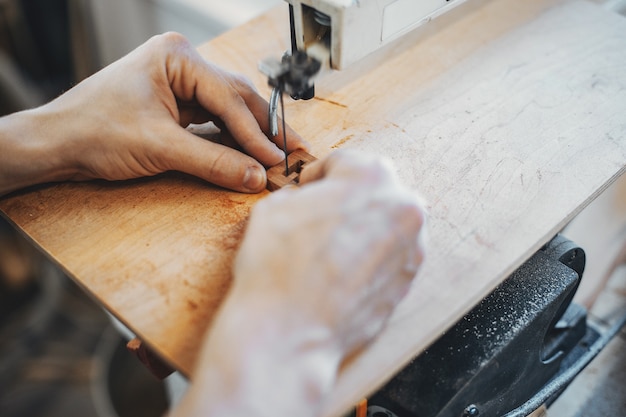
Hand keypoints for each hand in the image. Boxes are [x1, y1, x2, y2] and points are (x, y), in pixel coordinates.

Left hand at [0, 32, 304, 195]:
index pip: (229, 98)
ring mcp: (180, 82)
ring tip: (281, 155)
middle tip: (297, 152)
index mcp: (177, 57)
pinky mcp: (178, 103)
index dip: (257, 133)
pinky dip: (233, 138)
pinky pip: (215, 120)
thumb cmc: (96, 131)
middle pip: (237, 98)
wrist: (58, 143)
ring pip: (230, 109)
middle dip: (266, 129)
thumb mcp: (160, 147)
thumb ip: (214, 161)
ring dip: (254, 134)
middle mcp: (183, 63)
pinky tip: (252, 153)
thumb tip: (257, 177)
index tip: (279, 159)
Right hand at [233, 149, 425, 353]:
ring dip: (363, 227)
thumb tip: (306, 200)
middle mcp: (401, 206)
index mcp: (370, 176)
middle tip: (322, 216)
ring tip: (331, 247)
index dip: (319, 175)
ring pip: (387, 223)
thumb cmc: (277, 266)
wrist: (289, 329)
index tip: (310, 188)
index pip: (345, 162)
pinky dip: (372, 256)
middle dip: (348, 199)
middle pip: (373, 190)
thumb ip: (300, 193)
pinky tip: (343, 269)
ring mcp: (411, 246)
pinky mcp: (409, 279)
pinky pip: (391, 255)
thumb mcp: (275, 207)